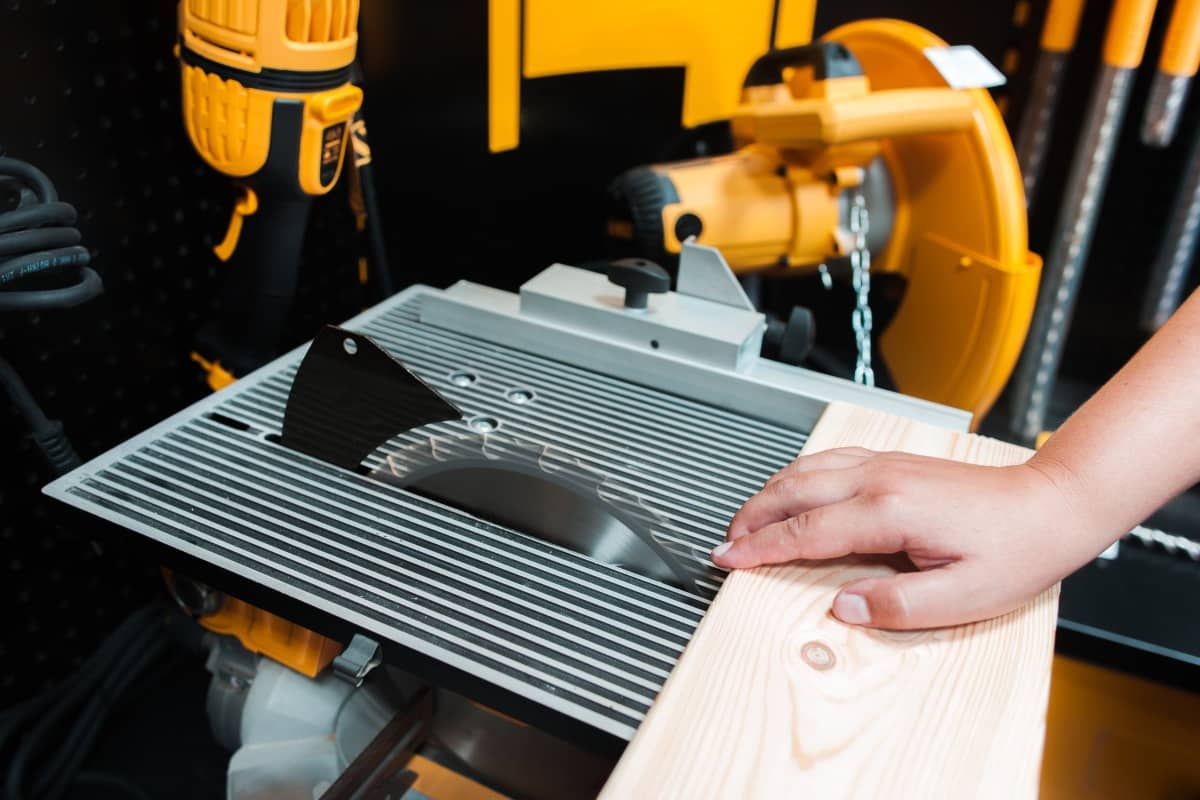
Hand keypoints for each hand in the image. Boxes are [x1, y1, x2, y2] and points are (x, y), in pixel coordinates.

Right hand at [710, 447, 1109, 629]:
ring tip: (746, 519)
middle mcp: (880, 479)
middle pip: (794, 491)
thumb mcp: (964, 597)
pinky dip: (796, 475)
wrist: (1050, 504)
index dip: (762, 548)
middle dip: (752, 517)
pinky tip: (791, 488)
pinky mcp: (894, 462)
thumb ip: (897, 605)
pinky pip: (828, 461)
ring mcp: (885, 465)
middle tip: (725, 542)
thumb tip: (843, 606)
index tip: (730, 559)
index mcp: (889, 512)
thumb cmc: (1016, 550)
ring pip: (806, 469)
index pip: (806, 531)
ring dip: (769, 494)